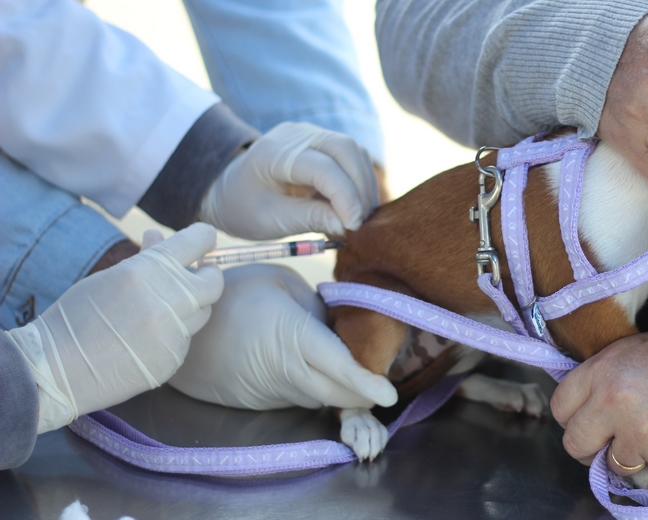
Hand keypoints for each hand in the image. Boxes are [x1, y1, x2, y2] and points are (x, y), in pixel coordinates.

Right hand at [4, 224, 222, 432]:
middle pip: (214, 282)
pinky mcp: (174, 358)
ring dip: (190, 306)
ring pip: (201, 313)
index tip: (204, 239)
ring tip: (159, 308)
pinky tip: (146, 338)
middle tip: (198, 274)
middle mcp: (170, 300)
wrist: (55, 368)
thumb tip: (159, 237)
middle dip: (208, 276)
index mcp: (150, 271)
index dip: (203, 238)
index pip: (197, 242)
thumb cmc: (76, 317)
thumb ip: (145, 259)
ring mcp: (175, 332)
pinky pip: (185, 340)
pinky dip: (173, 334)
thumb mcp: (110, 277)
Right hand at [168, 263, 397, 409]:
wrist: (180, 334)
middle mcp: (289, 372)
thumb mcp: (278, 282)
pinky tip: (317, 369)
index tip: (390, 393)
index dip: (368, 383)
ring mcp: (276, 392)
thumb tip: (339, 324)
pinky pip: (303, 397)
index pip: (340, 368)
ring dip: (342, 391)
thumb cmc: (231, 296)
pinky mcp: (266, 401)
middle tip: (381, 379)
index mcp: (294, 337)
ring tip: (354, 370)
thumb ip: (315, 305)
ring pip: (323, 399)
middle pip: (340, 395)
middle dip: (366, 393)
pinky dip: (318, 388)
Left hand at [199, 122, 379, 238]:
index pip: (323, 168)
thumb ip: (310, 219)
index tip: (353, 226)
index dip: (345, 197)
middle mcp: (296, 135)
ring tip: (358, 218)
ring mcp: (311, 134)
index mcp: (274, 152)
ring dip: (364, 185)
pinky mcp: (323, 142)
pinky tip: (356, 206)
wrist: (231, 190)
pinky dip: (359, 182)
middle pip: (345, 149)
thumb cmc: (246, 208)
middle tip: (360, 222)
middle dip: (360, 187)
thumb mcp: (272, 220)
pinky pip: (352, 157)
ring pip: (354, 152)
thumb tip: (348, 225)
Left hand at [550, 319, 647, 474]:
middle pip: (575, 444)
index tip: (585, 418)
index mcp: (602, 372)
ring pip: (613, 462)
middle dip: (589, 446)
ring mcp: (639, 435)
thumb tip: (584, 407)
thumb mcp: (632, 351)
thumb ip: (602, 380)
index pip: (560, 407)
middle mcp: (613, 404)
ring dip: (627, 453)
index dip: (572, 416)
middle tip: (606, 440)